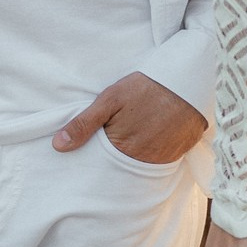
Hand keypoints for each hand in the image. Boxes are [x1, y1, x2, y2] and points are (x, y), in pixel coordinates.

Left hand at [52, 71, 206, 164]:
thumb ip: (84, 124)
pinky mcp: (178, 153)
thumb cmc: (145, 87)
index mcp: (122, 148)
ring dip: (135, 156)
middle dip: (116, 158)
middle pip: (122, 166)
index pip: (102, 162)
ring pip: (141, 165)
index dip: (97, 154)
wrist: (188, 80)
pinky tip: (151, 138)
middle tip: (117, 138)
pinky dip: (153, 153)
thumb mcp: (110, 99)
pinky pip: (160, 161)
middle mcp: (143, 160)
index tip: (94, 147)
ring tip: (135, 136)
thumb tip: (58, 147)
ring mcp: (162, 159)